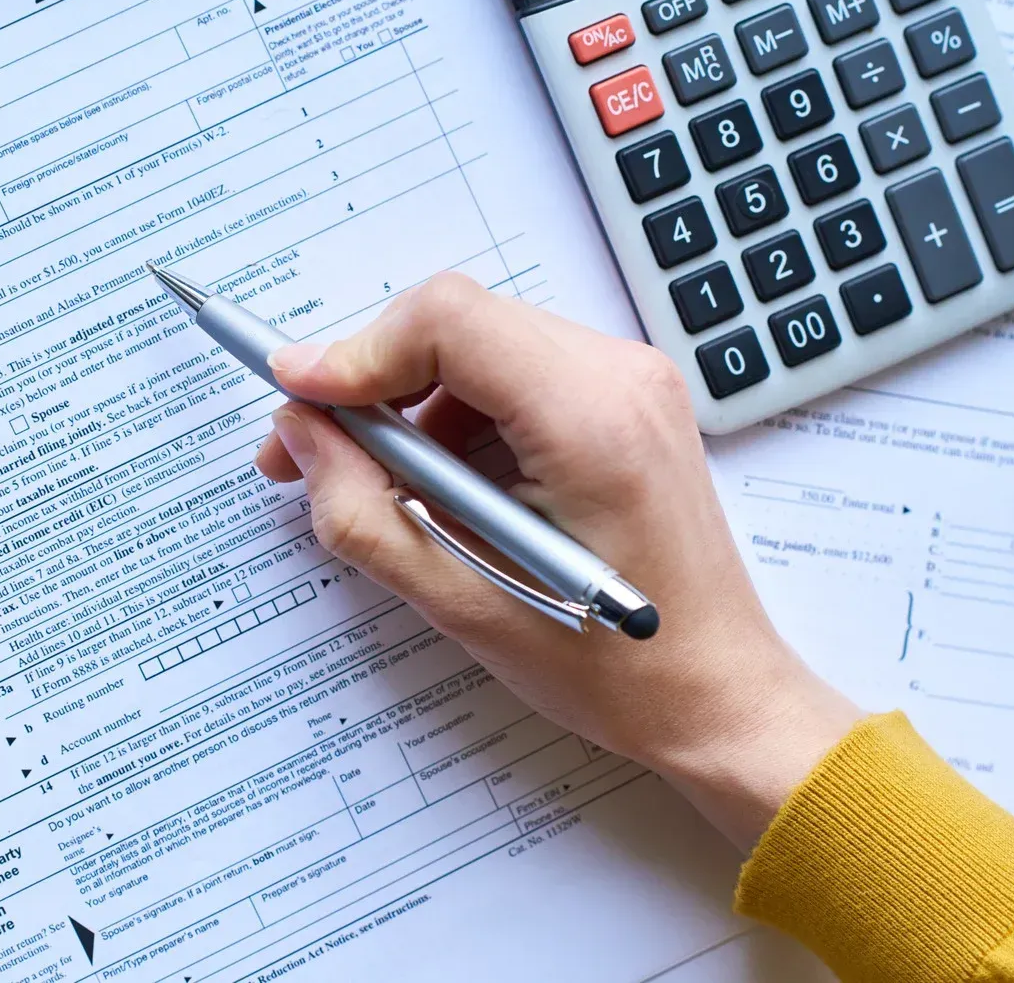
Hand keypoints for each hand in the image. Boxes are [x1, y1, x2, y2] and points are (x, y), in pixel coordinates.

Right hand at [254, 273, 858, 847]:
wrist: (717, 693)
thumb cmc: (613, 669)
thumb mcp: (459, 603)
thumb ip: (362, 510)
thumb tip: (301, 432)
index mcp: (590, 421)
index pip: (447, 319)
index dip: (355, 351)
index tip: (296, 396)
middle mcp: (620, 377)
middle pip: (456, 321)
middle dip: (371, 380)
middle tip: (312, 450)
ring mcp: (630, 381)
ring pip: (478, 343)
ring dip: (413, 403)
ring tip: (387, 488)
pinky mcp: (624, 399)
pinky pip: (512, 372)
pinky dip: (458, 415)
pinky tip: (447, 487)